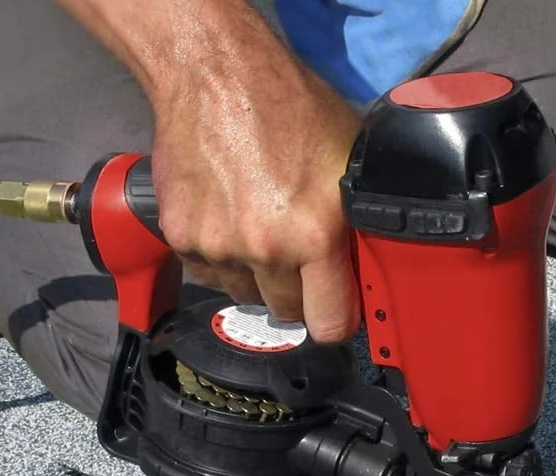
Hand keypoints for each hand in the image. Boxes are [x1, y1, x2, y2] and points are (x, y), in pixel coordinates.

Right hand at [146, 13, 361, 341]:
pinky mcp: (183, 238)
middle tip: (293, 253)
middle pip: (286, 312)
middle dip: (294, 292)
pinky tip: (226, 214)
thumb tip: (372, 264)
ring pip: (245, 293)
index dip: (334, 320)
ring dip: (253, 272)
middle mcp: (267, 247)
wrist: (213, 72)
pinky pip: (208, 272)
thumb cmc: (286, 104)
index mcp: (316, 233)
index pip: (330, 324)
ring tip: (256, 224)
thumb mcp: (348, 157)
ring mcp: (220, 246)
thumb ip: (359, 218)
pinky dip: (218, 254)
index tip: (332, 309)